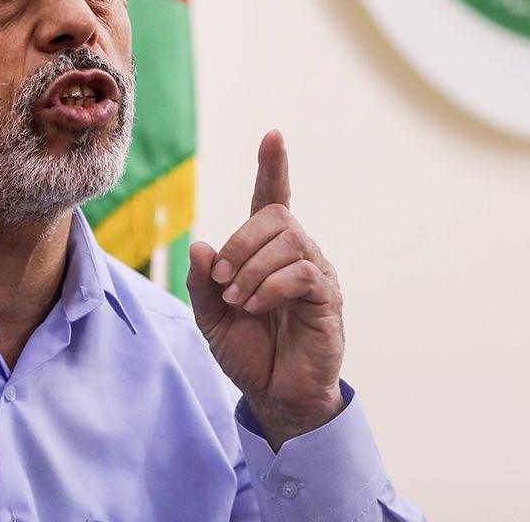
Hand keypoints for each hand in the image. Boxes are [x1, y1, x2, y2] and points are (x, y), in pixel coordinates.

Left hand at [186, 130, 345, 450]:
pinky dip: (270, 287)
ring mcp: (316, 274)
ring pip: (290, 241)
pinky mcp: (327, 299)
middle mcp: (297, 254)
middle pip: (276, 216)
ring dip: (252, 268)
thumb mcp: (210, 317)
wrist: (274, 394)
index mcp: (268, 251)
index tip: (273, 135)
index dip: (273, 167)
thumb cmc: (247, 351)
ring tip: (238, 301)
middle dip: (241, 243)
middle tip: (223, 282)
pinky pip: (303, 273)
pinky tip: (255, 307)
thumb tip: (201, 245)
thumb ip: (202, 282)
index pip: (273, 198)